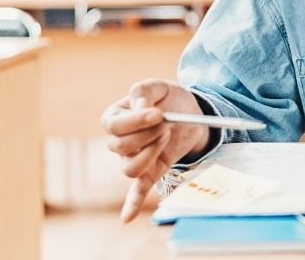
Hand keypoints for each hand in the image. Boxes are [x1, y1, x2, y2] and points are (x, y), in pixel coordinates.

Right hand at [100, 79, 210, 222]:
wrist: (191, 113)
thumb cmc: (169, 98)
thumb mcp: (160, 86)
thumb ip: (145, 90)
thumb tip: (139, 104)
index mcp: (114, 117)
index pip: (113, 125)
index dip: (135, 121)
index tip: (158, 113)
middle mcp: (118, 141)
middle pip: (120, 147)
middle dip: (147, 135)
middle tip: (166, 124)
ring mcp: (132, 159)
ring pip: (128, 169)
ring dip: (149, 154)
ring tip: (166, 137)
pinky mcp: (149, 172)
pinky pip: (136, 191)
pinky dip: (132, 204)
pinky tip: (127, 218)